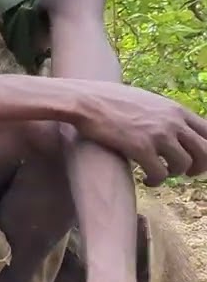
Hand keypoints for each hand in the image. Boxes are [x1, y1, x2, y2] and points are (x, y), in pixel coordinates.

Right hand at [73, 82, 206, 184]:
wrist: (86, 101)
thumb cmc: (109, 100)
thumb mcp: (145, 101)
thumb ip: (162, 113)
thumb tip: (169, 125)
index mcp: (176, 110)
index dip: (206, 149)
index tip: (196, 158)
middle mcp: (173, 122)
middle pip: (205, 151)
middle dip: (198, 166)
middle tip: (185, 172)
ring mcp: (158, 135)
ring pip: (184, 165)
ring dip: (174, 174)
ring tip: (159, 174)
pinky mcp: (141, 148)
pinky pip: (160, 173)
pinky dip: (156, 181)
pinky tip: (146, 181)